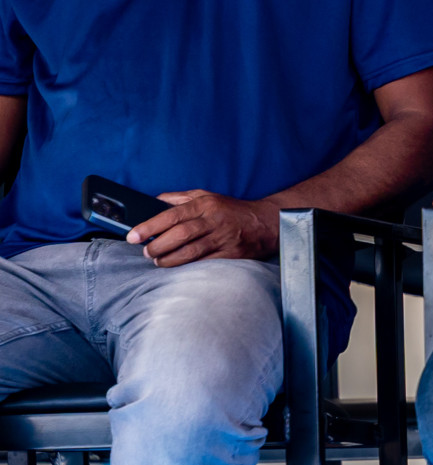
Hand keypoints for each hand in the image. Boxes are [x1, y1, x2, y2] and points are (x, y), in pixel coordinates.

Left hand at [127, 190, 279, 265]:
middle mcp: (214, 220)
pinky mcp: (232, 254)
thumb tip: (155, 200)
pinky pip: (205, 263)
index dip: (150, 226)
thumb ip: (180, 198)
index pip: (172, 215)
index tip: (133, 235)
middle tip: (146, 252)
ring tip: (158, 262)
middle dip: (158, 246)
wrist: (266, 222)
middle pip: (180, 234)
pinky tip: (177, 268)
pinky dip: (188, 267)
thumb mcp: (208, 196)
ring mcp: (224, 238)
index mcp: (206, 204)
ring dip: (169, 259)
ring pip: (190, 252)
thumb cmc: (231, 210)